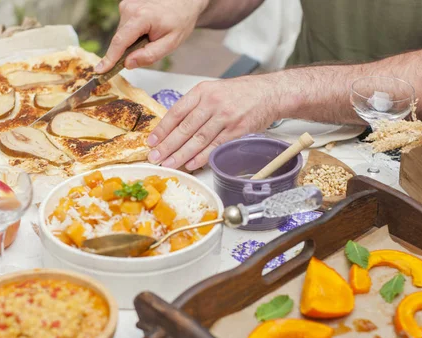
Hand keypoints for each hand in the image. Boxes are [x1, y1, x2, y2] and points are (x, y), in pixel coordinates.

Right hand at [95, 0, 207, 72]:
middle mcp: (130, 8)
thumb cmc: (179, 20)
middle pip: (121, 40)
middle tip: (150, 46)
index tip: (100, 71)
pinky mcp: (126, 6)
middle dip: (130, 50)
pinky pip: (125, 27)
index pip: (120, 42)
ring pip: (123, 34)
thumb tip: (128, 64)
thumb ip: (149, 55)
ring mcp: (127, 5)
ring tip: (151, 34)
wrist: (183, 2)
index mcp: (142, 17)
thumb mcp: (171, 44)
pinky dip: (134, 33)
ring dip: (133, 41)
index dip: (110, 58)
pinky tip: (147, 29)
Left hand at [147, 75, 280, 169]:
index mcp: (202, 92)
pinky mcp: (237, 130)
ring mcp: (225, 117)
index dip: (162, 129)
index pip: (177, 112)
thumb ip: (195, 106)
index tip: (152, 141)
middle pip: (184, 128)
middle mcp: (212, 103)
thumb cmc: (241, 93)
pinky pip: (215, 146)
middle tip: (155, 157)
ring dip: (181, 154)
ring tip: (168, 164)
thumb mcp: (214, 90)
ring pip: (198, 139)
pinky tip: (190, 164)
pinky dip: (202, 157)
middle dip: (167, 145)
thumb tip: (174, 127)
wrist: (270, 93)